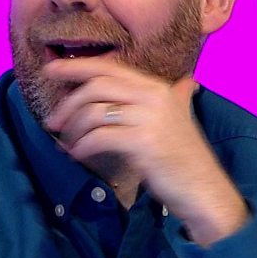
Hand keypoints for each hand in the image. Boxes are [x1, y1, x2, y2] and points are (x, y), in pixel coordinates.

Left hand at [42, 56, 247, 244]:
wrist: (205, 190)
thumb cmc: (186, 158)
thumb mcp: (181, 120)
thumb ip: (177, 98)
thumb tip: (187, 82)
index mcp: (158, 88)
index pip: (110, 68)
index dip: (77, 67)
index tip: (51, 69)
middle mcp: (155, 97)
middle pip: (97, 87)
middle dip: (68, 103)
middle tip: (53, 122)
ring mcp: (150, 118)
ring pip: (95, 113)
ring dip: (73, 129)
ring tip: (66, 143)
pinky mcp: (144, 142)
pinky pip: (100, 137)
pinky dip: (82, 146)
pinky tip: (77, 154)